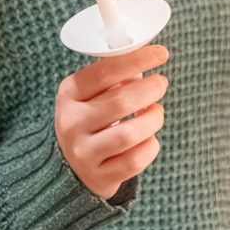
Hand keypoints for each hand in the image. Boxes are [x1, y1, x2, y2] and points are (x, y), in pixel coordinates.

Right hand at [54, 44, 168, 198]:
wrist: (71, 166)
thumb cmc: (91, 120)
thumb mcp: (91, 94)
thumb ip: (115, 76)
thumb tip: (148, 55)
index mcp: (69, 94)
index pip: (104, 71)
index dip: (137, 59)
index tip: (161, 53)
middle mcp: (71, 123)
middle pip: (121, 101)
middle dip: (150, 89)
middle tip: (161, 83)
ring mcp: (83, 153)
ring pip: (130, 134)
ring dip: (153, 119)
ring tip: (155, 112)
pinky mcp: (99, 176)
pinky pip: (135, 160)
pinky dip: (151, 146)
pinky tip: (148, 138)